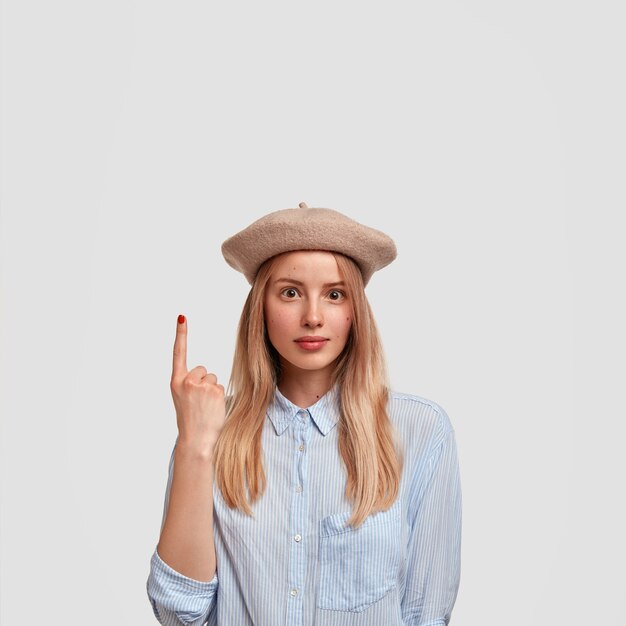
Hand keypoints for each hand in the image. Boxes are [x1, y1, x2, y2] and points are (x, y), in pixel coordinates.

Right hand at [170, 315, 225, 451]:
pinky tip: (213, 408)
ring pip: (213, 378)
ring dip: (213, 390)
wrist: (195, 440)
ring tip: (206, 407)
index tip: (182, 317)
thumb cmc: (191, 421)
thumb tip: (206, 375)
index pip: (178, 353)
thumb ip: (191, 384)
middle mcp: (186, 381)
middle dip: (205, 382)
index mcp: (175, 382)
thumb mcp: (184, 399)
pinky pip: (221, 387)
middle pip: (204, 369)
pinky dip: (219, 397)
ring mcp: (199, 385)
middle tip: (200, 402)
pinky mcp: (213, 390)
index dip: (180, 334)